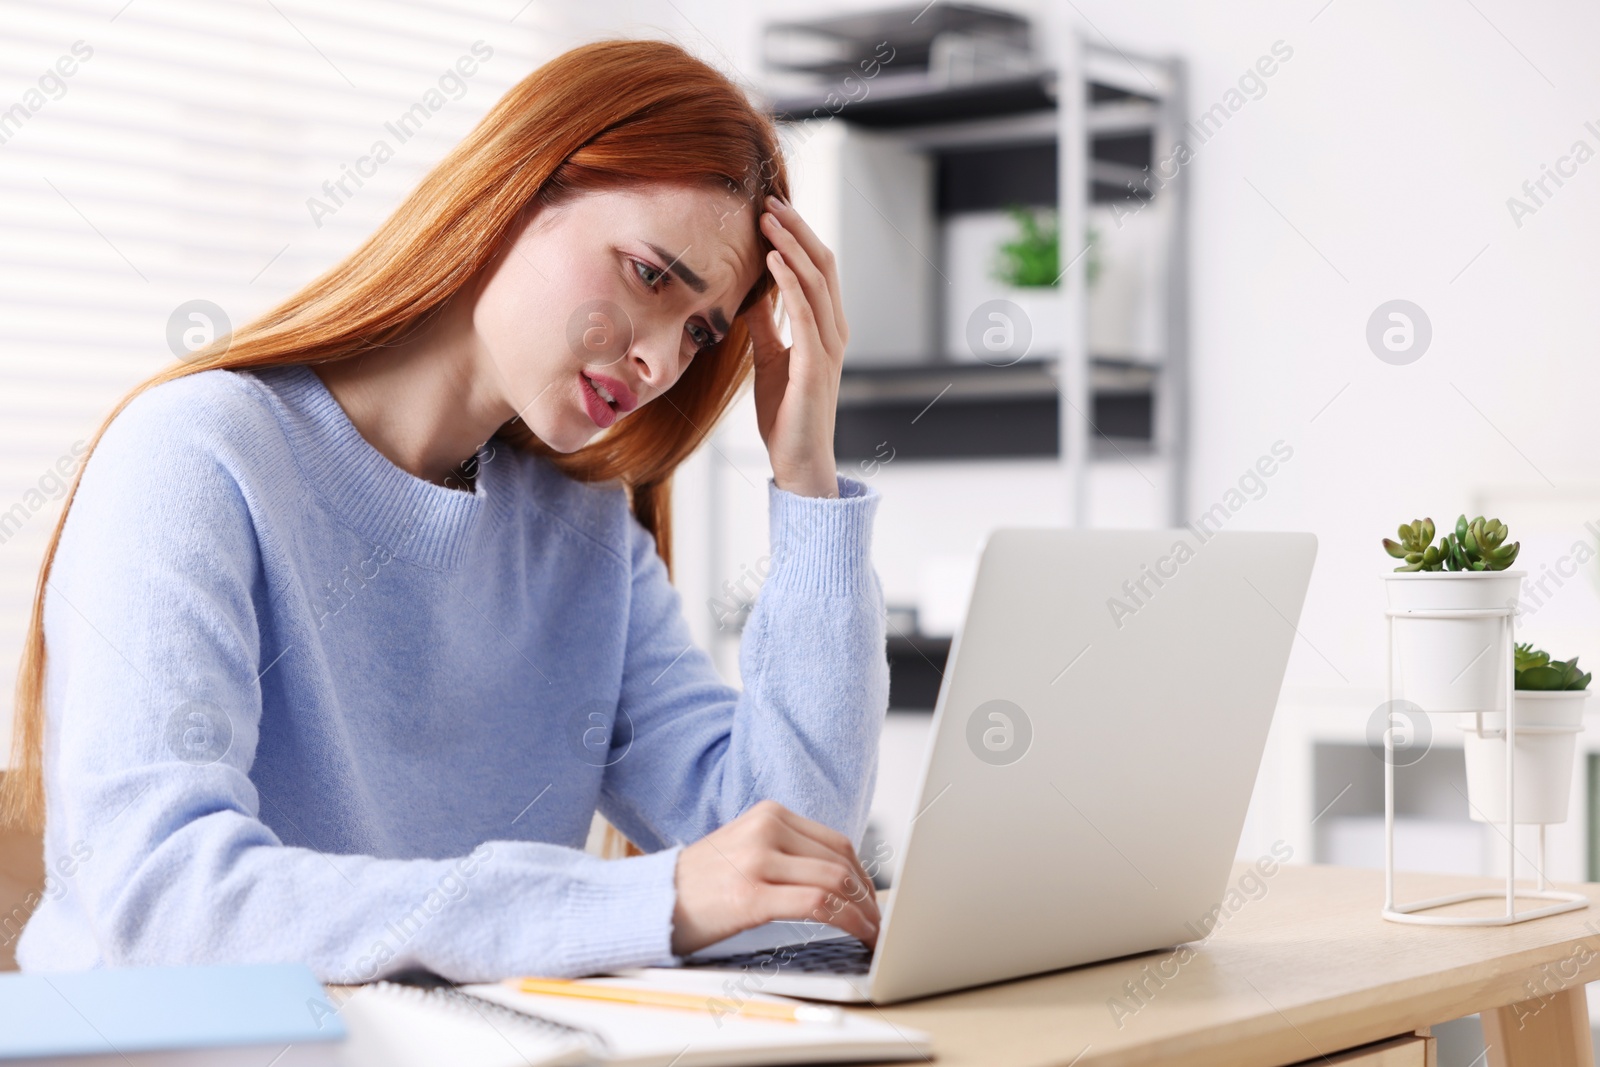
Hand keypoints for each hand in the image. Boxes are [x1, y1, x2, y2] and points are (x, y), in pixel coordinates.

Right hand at [670, 800, 879, 955]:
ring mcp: (757, 859)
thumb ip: (787, 853)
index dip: (864, 875)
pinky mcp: (750, 895)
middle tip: (879, 923)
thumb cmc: (700, 884)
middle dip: (868, 897)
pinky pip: (817, 904)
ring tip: (871, 934)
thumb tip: (841, 879)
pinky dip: (848, 921)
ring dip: (864, 912)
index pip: (836, 842)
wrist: (650, 902)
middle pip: (841, 861)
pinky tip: (857, 936)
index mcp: (768, 813)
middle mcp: (765, 828)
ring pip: (835, 881)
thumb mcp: (745, 849)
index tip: (872, 900)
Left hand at [744, 197, 849, 498]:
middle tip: (769, 201)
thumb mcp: (770, 358)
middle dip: (796, 230)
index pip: (817, 270)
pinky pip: (805, 315)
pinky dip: (789, 283)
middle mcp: (834, 332)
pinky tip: (772, 262)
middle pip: (822, 265)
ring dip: (791, 247)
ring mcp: (828, 348)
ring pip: (816, 282)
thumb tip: (751, 294)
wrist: (798, 461)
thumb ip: (766, 325)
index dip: (797, 237)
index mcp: (826, 328)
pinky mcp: (815, 366)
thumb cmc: (786, 414)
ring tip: (767, 221)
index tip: (770, 211)